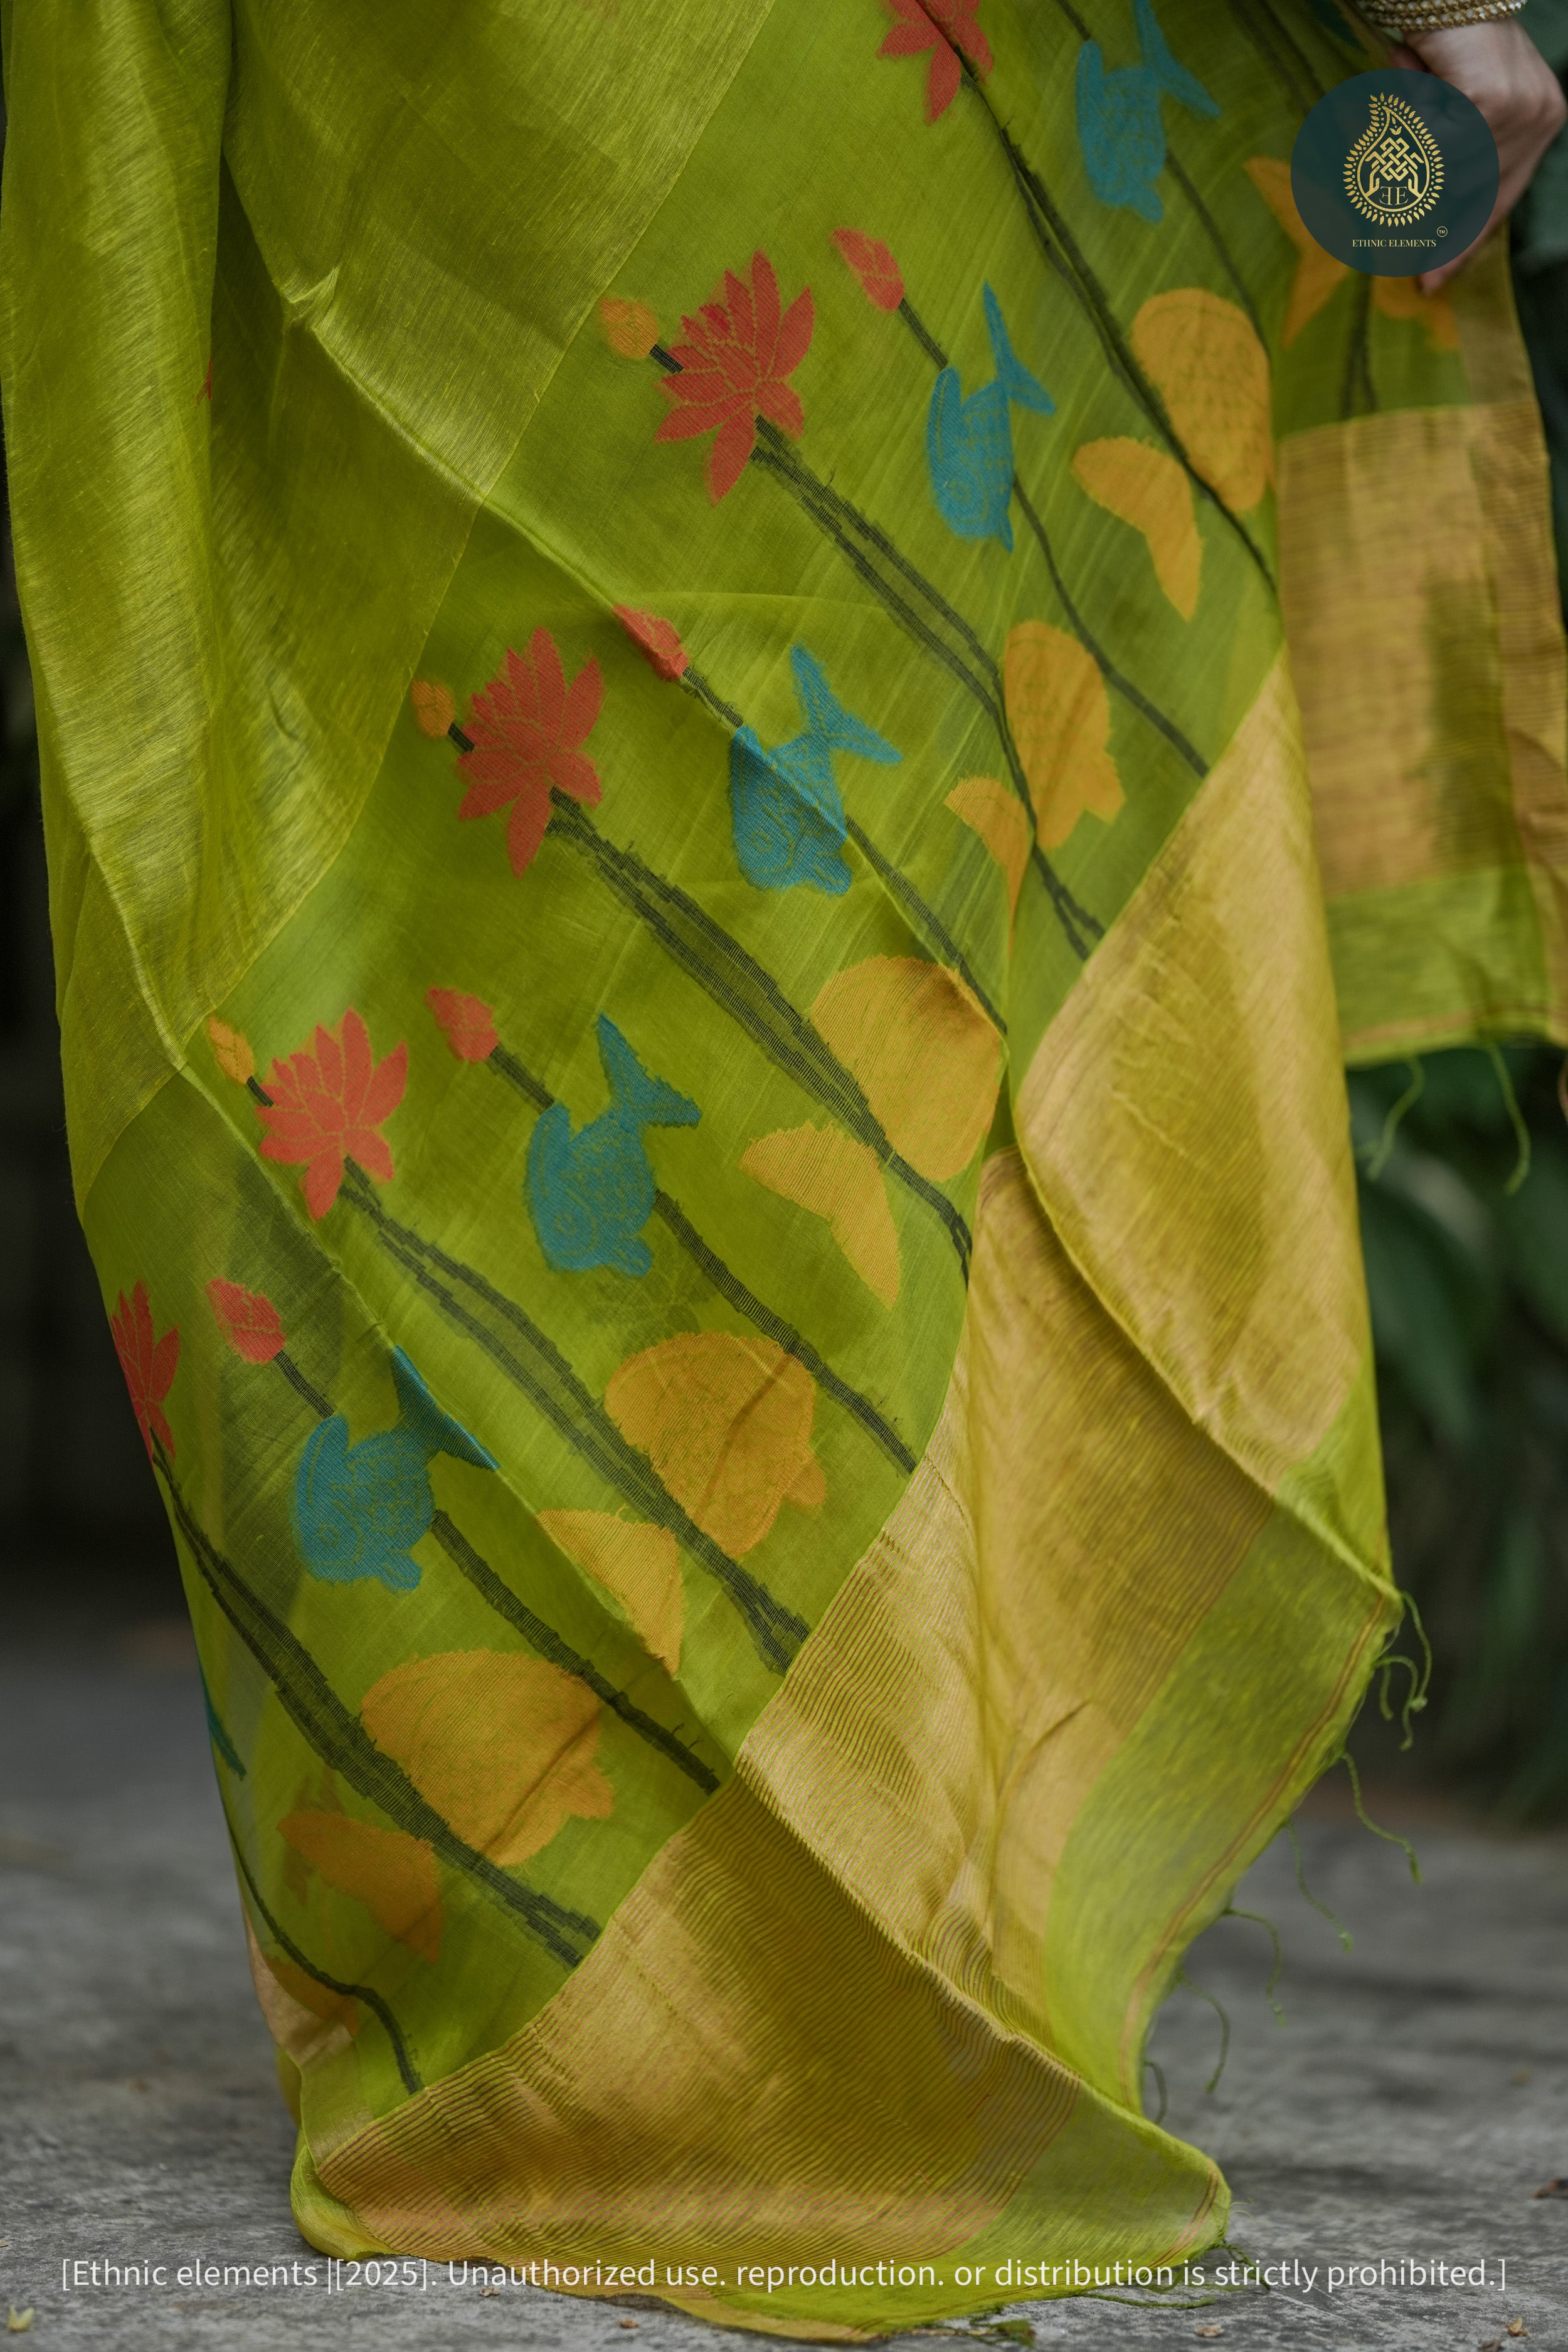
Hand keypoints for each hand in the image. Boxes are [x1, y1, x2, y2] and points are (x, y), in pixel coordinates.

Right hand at [1388, 19, 1565, 290]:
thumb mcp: (1453, 110)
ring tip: (1412, 78)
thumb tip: (1422, 225)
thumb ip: (1453, 158)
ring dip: (1413, 130)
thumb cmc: (1444, 45)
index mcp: (1541, 121)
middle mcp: (1542, 117)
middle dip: (1423, 187)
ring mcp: (1521, 110)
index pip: (1501, 199)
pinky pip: (1433, 144)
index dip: (1462, 245)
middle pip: (1471, 192)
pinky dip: (1412, 112)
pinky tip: (1413, 69)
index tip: (1429, 284)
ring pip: (1448, 169)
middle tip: (1383, 182)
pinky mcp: (1491, 102)